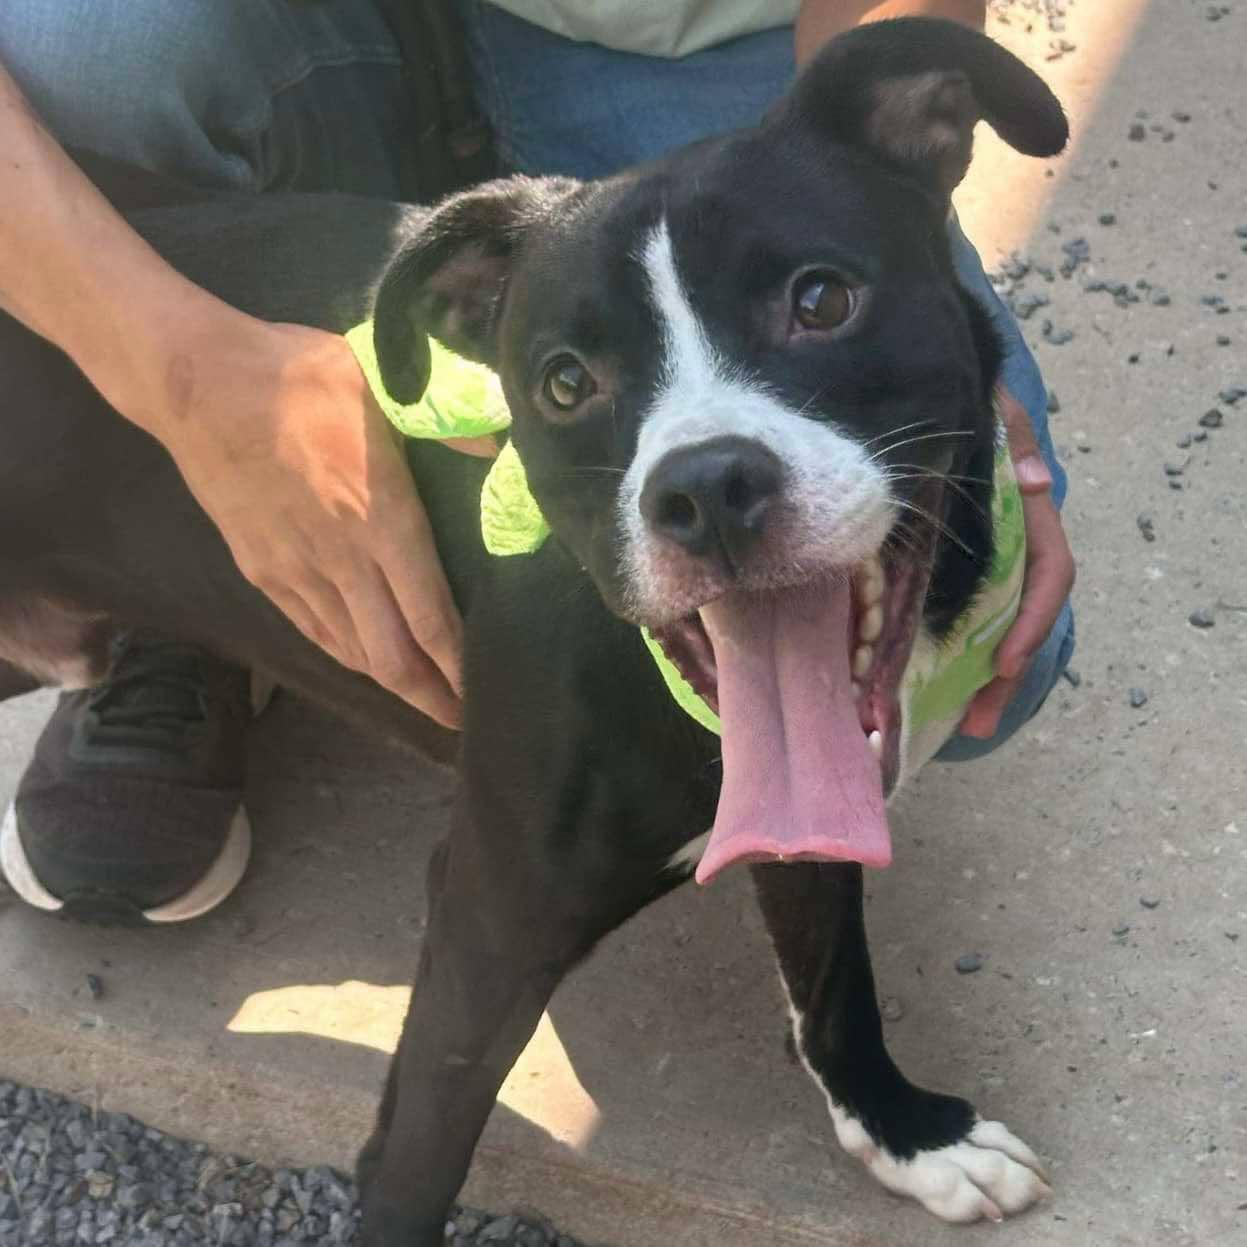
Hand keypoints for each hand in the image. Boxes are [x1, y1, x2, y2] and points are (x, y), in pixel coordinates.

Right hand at [150, 313, 473, 726]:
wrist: (198, 384)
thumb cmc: (299, 377)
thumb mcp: (385, 387)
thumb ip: (447, 427)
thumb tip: (502, 444)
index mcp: (385, 521)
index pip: (432, 618)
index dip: (459, 667)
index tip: (484, 695)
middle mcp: (344, 561)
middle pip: (393, 657)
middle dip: (432, 698)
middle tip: (465, 722)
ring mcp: (297, 571)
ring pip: (353, 652)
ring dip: (392, 684)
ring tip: (425, 700)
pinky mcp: (261, 570)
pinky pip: (314, 630)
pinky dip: (348, 656)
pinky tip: (366, 664)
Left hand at [959, 385, 1074, 738]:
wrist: (935, 390)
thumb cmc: (969, 404)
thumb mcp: (992, 412)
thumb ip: (1013, 439)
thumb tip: (1038, 480)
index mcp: (1028, 516)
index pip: (1047, 575)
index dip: (1030, 621)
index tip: (1004, 661)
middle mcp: (1011, 547)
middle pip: (1020, 620)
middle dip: (1004, 675)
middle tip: (978, 720)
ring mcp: (981, 562)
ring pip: (991, 629)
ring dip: (982, 682)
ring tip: (962, 728)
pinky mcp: (947, 571)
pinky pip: (958, 620)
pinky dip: (950, 657)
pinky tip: (928, 692)